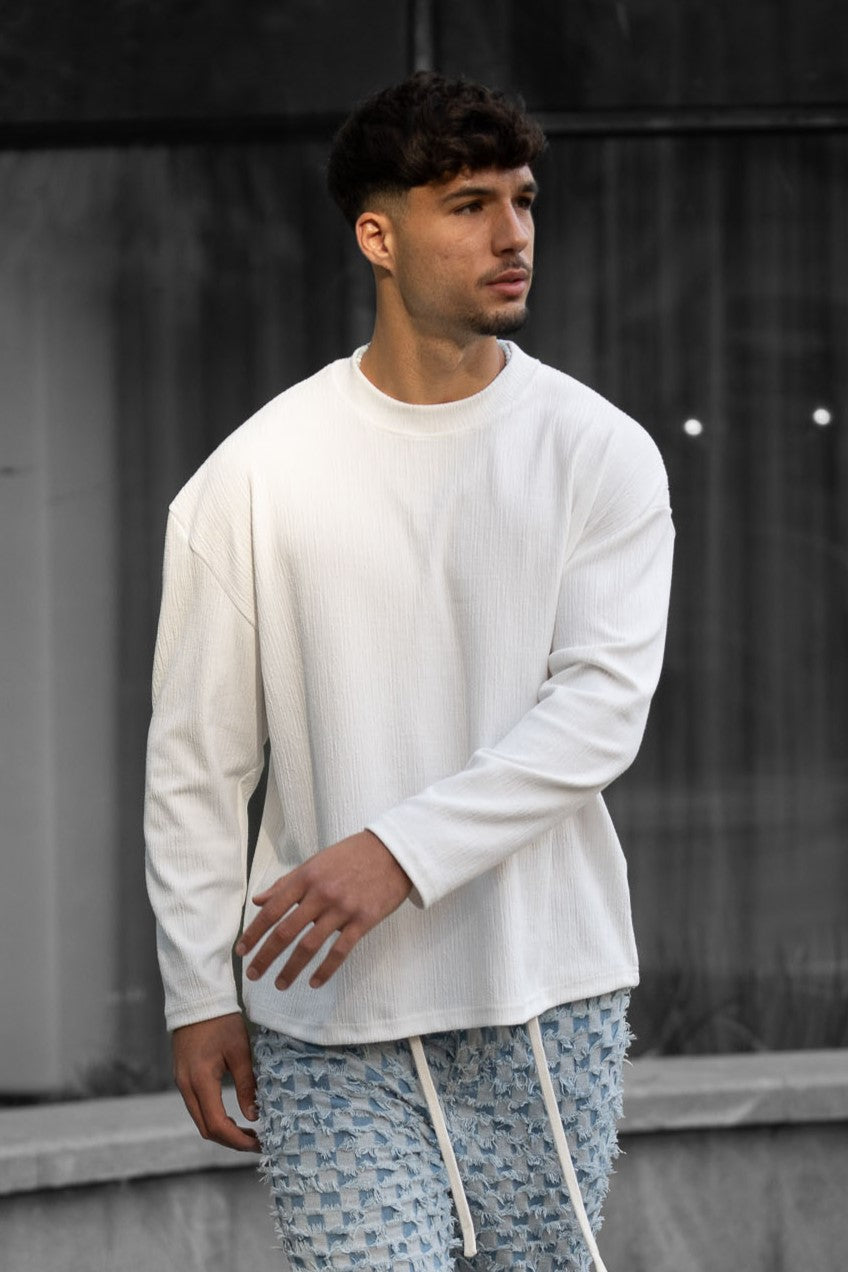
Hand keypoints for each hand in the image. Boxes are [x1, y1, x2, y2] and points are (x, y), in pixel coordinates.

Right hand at [172, 1012, 260, 1152]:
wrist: (197, 999)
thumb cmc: (221, 1022)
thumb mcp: (240, 1051)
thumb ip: (246, 1085)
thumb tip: (254, 1115)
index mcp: (200, 1080)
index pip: (217, 1125)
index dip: (238, 1140)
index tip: (258, 1143)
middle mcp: (186, 1086)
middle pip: (206, 1128)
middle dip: (231, 1140)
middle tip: (256, 1141)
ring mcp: (182, 1083)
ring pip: (200, 1119)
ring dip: (223, 1130)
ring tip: (248, 1131)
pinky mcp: (183, 1077)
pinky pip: (197, 1107)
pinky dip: (215, 1117)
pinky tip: (232, 1115)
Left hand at [235, 830, 411, 990]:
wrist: (394, 852)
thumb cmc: (352, 855)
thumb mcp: (316, 862)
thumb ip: (286, 883)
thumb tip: (258, 900)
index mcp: (306, 877)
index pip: (272, 910)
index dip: (254, 932)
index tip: (242, 951)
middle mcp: (321, 894)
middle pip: (286, 932)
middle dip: (266, 956)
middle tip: (253, 974)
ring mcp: (342, 909)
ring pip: (310, 946)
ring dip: (291, 968)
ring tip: (280, 984)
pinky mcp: (363, 920)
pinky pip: (340, 951)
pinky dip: (325, 970)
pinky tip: (314, 982)